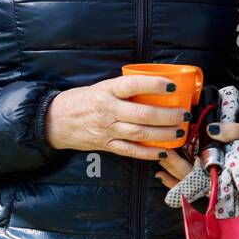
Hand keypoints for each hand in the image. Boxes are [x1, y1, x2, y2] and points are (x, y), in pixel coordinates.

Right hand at [45, 75, 193, 159]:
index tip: (172, 86)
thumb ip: (125, 88)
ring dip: (163, 133)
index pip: (133, 85)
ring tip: (179, 131)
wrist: (55, 120)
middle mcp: (108, 110)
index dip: (154, 85)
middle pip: (142, 114)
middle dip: (167, 115)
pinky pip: (130, 151)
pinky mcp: (106, 145)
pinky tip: (163, 151)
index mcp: (107, 90)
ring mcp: (107, 129)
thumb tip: (156, 86)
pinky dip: (148, 153)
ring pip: (140, 133)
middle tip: (184, 113)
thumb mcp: (102, 86)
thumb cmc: (83, 100)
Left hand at [154, 120, 238, 190]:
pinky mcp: (206, 172)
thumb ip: (231, 130)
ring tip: (157, 159)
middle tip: (159, 153)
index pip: (198, 175)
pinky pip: (187, 179)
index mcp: (223, 170)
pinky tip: (161, 173)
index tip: (167, 155)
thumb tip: (211, 129)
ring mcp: (208, 176)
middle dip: (171, 165)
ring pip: (185, 178)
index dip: (180, 167)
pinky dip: (173, 178)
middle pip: (187, 176)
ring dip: (170, 171)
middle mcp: (213, 177)